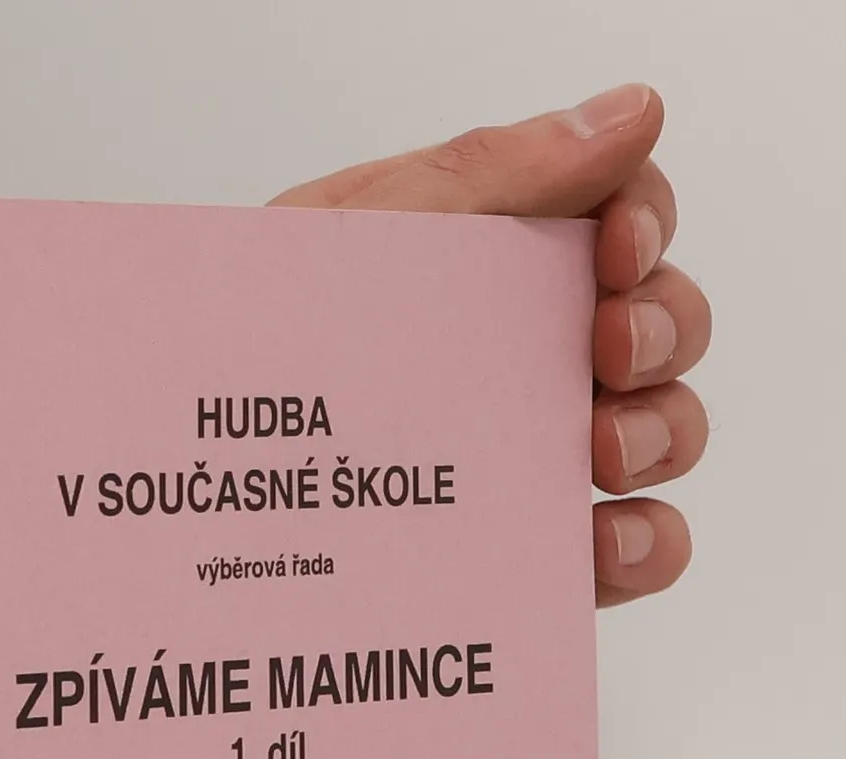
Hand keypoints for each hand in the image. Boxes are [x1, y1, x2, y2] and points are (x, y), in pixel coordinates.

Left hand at [271, 85, 706, 607]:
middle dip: (664, 325)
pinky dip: (651, 542)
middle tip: (607, 349)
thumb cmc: (244, 346)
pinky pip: (639, 549)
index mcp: (487, 265)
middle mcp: (522, 359)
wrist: (178, 486)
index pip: (623, 217)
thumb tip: (633, 112)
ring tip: (600, 451)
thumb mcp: (353, 240)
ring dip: (665, 431)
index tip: (616, 247)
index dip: (647, 220)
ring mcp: (531, 461)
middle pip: (664, 321)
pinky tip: (603, 540)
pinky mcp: (529, 559)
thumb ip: (491, 175)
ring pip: (667, 432)